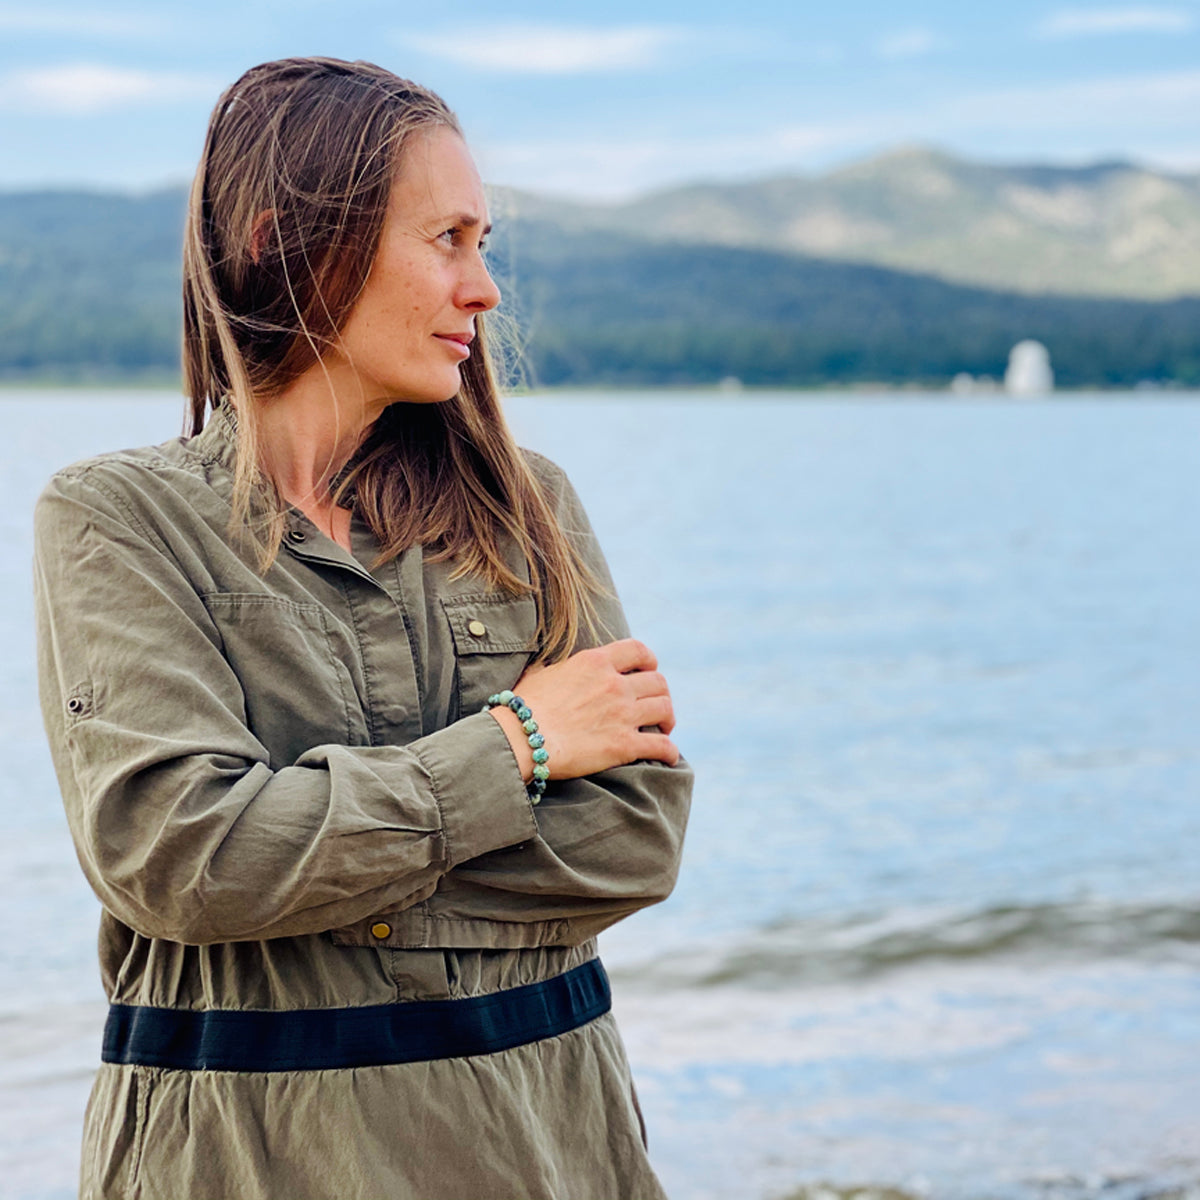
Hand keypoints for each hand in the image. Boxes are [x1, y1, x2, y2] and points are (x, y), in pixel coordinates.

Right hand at [488, 638, 679, 781]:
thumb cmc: (522, 709)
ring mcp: (622, 714)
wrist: (520, 738)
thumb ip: (557, 668)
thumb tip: (553, 667)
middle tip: (655, 706)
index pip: (638, 650)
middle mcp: (614, 684)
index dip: (649, 661)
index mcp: (595, 662)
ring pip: (665, 709)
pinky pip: (662, 746)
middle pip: (658, 682)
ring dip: (668, 719)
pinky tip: (668, 757)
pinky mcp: (624, 745)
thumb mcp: (539, 673)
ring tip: (663, 728)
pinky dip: (669, 752)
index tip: (649, 671)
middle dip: (660, 693)